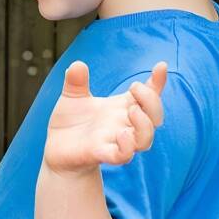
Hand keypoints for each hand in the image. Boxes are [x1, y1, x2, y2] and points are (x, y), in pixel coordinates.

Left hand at [43, 61, 166, 175]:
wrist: (57, 149)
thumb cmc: (71, 122)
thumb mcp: (72, 96)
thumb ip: (76, 81)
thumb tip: (77, 63)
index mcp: (121, 107)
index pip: (148, 95)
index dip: (157, 82)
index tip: (161, 65)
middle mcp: (123, 124)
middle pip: (154, 117)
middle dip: (153, 102)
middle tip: (135, 88)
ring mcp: (115, 141)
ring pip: (145, 139)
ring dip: (144, 124)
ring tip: (133, 110)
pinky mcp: (102, 154)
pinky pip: (123, 155)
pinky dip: (127, 147)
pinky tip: (122, 134)